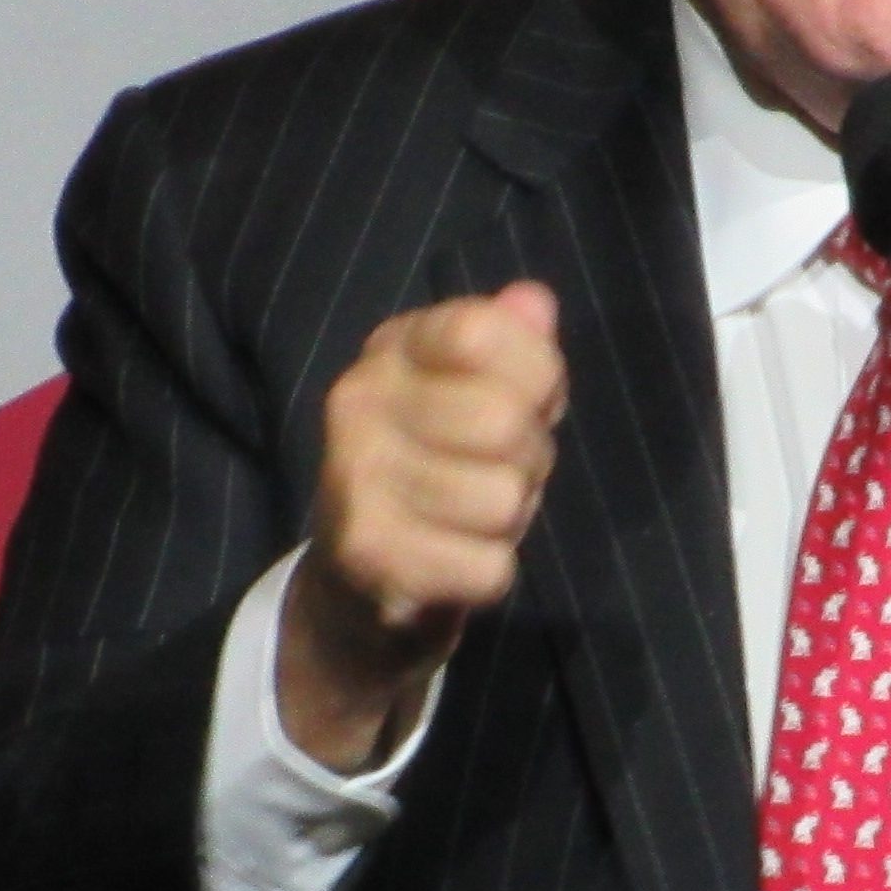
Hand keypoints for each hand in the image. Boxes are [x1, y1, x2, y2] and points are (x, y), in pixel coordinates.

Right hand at [279, 280, 566, 771]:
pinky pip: (489, 566)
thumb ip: (512, 348)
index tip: (522, 401)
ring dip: (509, 520)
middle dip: (529, 459)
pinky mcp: (368, 555)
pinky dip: (490, 573)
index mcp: (391, 350)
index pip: (483, 331)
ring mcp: (356, 479)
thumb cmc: (439, 472)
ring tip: (472, 519)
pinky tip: (453, 562)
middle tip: (499, 473)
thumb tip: (533, 304)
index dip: (535, 374)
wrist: (358, 586)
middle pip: (503, 420)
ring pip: (503, 498)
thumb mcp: (479, 396)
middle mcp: (358, 401)